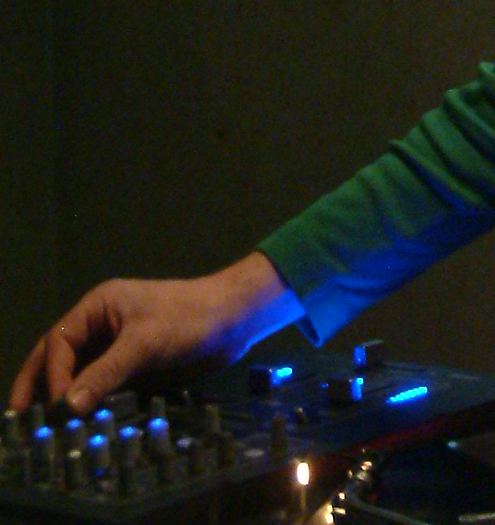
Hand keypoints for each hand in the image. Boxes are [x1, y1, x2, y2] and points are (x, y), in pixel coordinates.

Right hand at [7, 255, 301, 415]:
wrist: (233, 318)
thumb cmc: (189, 318)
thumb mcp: (145, 343)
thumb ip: (106, 373)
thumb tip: (67, 406)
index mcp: (98, 307)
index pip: (59, 343)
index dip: (52, 376)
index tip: (56, 407)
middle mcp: (100, 324)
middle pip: (58, 357)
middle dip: (40, 386)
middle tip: (21, 420)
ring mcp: (114, 345)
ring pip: (77, 373)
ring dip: (63, 396)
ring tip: (47, 428)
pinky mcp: (130, 364)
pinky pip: (99, 384)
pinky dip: (87, 402)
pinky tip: (80, 423)